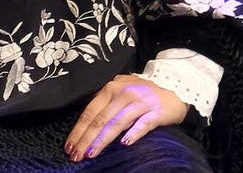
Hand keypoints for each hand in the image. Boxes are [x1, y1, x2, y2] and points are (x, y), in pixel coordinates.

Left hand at [64, 74, 188, 161]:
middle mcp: (124, 93)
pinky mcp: (156, 111)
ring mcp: (140, 102)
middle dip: (86, 138)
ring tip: (91, 153)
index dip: (79, 129)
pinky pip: (143, 124)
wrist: (173, 88)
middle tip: (76, 155)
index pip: (90, 111)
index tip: (69, 146)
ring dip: (102, 139)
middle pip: (100, 119)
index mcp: (111, 88)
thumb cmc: (142, 93)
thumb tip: (85, 125)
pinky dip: (133, 133)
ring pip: (117, 123)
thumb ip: (105, 104)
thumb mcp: (120, 92)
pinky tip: (124, 144)